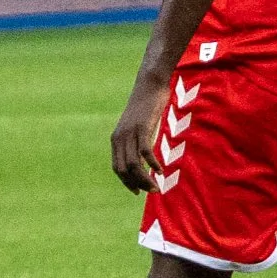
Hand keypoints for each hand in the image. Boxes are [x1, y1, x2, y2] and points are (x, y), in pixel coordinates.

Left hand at [117, 74, 170, 191]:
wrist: (149, 86)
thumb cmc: (146, 107)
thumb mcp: (138, 127)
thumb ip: (137, 141)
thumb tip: (144, 158)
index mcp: (116, 140)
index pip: (117, 168)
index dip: (126, 182)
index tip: (138, 191)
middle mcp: (120, 138)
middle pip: (124, 170)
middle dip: (136, 184)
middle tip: (152, 191)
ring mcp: (130, 133)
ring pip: (134, 164)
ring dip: (145, 179)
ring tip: (156, 187)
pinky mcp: (143, 128)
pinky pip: (145, 151)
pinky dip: (152, 164)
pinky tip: (160, 171)